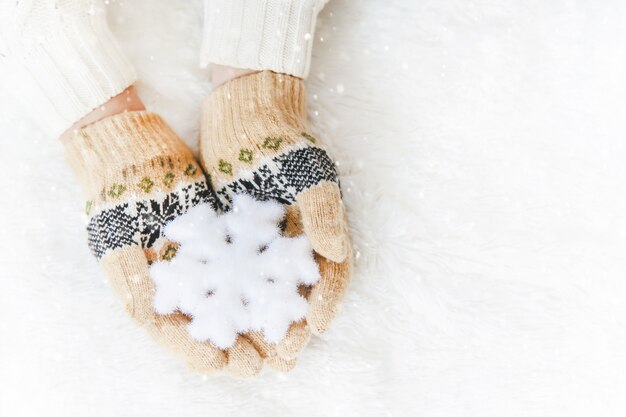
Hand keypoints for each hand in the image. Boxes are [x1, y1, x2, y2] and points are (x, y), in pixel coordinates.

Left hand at [200, 70, 352, 359]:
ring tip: (252, 356)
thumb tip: (338, 254)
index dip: (326, 303)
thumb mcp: (307, 174)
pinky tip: (218, 323)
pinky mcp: (231, 240)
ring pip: (264, 294)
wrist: (244, 111)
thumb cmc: (280, 139)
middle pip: (296, 294)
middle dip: (290, 327)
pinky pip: (232, 278)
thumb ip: (324, 214)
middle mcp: (292, 243)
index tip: (313, 328)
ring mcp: (261, 244)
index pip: (329, 275)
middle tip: (281, 360)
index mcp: (318, 231)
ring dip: (261, 326)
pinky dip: (230, 302)